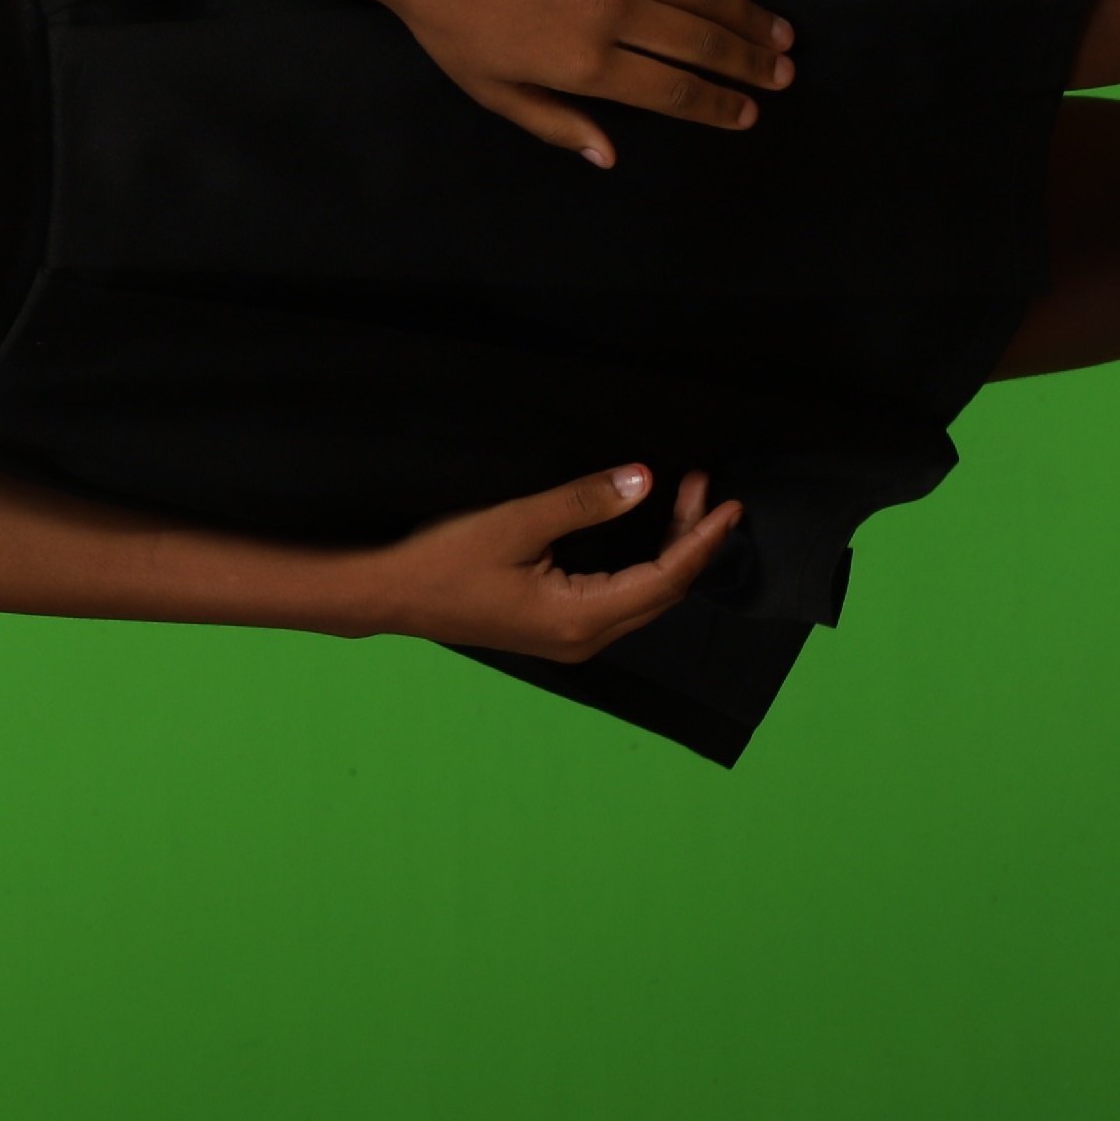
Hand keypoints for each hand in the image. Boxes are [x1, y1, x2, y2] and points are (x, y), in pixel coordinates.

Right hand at [361, 465, 743, 661]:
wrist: (391, 595)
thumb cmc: (445, 560)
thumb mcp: (515, 524)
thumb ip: (583, 502)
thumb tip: (644, 479)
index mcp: (580, 619)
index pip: (665, 579)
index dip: (701, 539)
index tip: (727, 502)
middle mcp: (586, 640)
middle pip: (662, 592)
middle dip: (690, 539)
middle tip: (699, 485)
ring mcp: (572, 641)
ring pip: (645, 598)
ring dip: (669, 551)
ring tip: (683, 502)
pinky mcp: (559, 631)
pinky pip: (622, 601)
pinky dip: (644, 566)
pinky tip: (647, 535)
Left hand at [366, 0, 793, 165]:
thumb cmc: (449, 23)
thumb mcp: (492, 91)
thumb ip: (556, 124)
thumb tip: (610, 157)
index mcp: (585, 64)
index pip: (674, 93)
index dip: (719, 106)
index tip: (749, 113)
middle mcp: (613, 12)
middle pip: (703, 44)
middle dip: (751, 64)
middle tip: (785, 74)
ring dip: (749, 15)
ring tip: (780, 33)